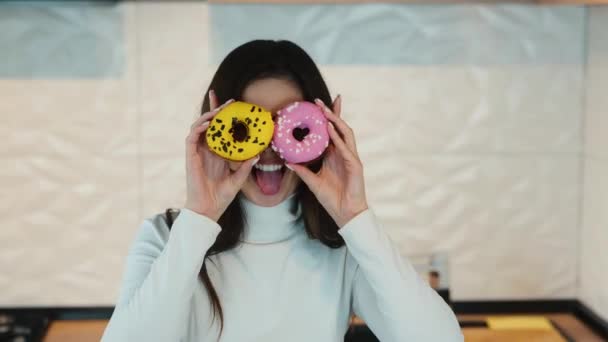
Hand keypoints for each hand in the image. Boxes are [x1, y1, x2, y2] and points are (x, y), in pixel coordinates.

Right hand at [184, 90, 259, 221]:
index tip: (234, 104)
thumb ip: (246, 166)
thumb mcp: (238, 179)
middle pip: (209, 124)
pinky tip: (209, 124)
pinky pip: (191, 138)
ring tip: (220, 111)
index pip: (220, 129)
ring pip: (199, 127)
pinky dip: (199, 128)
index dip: (224, 116)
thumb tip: (258, 154)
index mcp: (217, 152)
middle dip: (217, 109)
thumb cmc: (222, 196)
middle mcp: (207, 149)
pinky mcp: (190, 157)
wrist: (208, 209)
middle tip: (230, 102)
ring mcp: (197, 152)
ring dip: (208, 116)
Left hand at [287, 95, 367, 227]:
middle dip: (332, 112)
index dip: (325, 119)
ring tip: (325, 110)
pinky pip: (346, 148)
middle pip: (339, 128)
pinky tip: (331, 129)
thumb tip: (287, 161)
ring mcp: (351, 158)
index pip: (331, 132)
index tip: (316, 106)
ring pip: (345, 133)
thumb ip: (302, 171)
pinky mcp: (355, 165)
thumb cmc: (332, 198)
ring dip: (336, 120)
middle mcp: (343, 153)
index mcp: (335, 155)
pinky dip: (338, 138)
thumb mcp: (312, 182)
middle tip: (319, 101)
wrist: (345, 213)